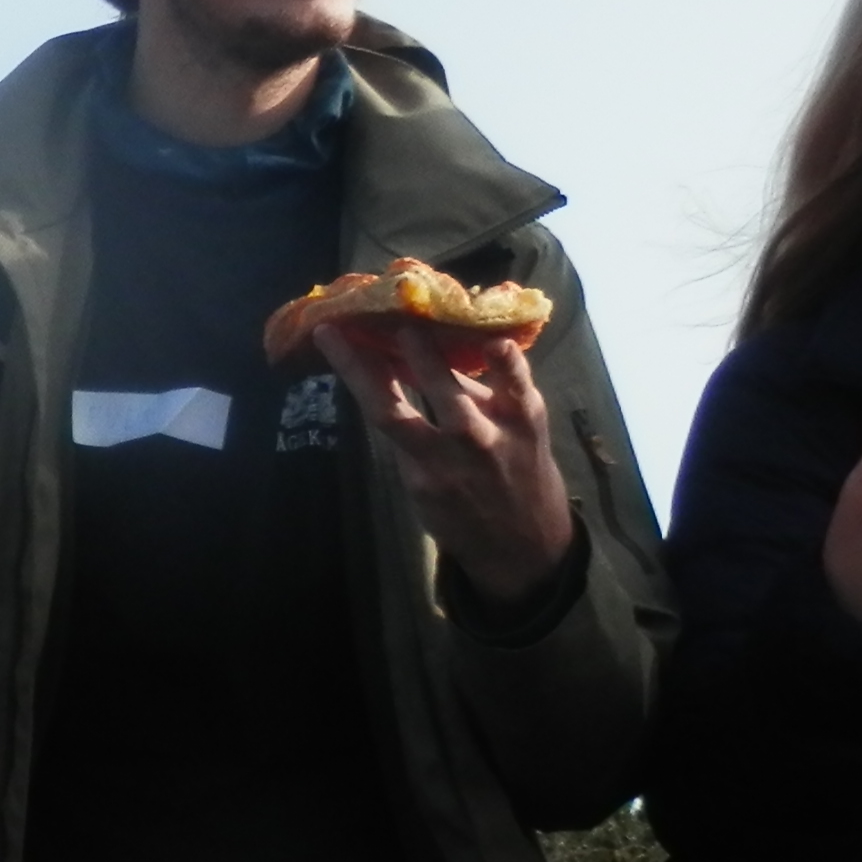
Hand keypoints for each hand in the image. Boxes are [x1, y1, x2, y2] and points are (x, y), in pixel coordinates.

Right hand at [316, 323, 575, 611]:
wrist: (528, 550)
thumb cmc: (466, 522)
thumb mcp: (424, 495)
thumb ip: (411, 444)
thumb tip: (397, 382)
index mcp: (422, 468)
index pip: (380, 407)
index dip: (353, 366)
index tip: (330, 332)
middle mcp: (455, 448)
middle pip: (412, 387)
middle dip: (391, 345)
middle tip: (377, 310)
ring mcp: (495, 433)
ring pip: (456, 382)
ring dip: (431, 346)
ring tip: (414, 317)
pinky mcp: (531, 422)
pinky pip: (517, 383)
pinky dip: (507, 361)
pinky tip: (494, 339)